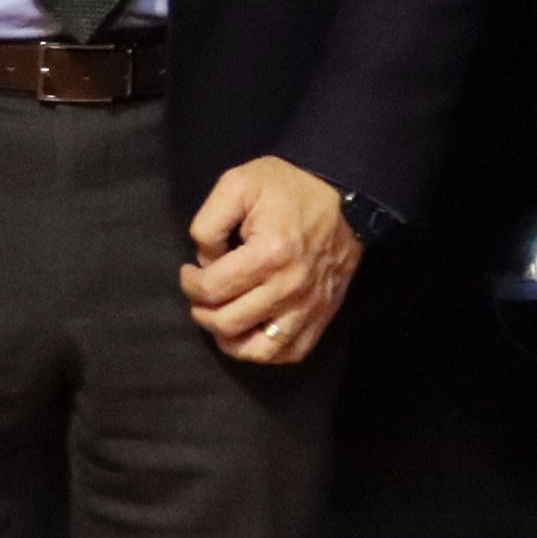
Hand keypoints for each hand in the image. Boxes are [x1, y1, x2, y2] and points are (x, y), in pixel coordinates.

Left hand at [182, 156, 364, 368]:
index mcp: (269, 253)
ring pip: (256, 349)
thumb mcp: (238, 184)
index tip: (190, 272)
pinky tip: (250, 331)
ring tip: (221, 318)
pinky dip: (262, 351)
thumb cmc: (289, 189)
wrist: (346, 200)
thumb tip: (204, 262)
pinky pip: (288, 353)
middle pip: (227, 322)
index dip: (190, 283)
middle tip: (202, 293)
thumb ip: (209, 222)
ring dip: (228, 338)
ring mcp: (308, 307)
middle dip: (202, 310)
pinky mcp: (321, 317)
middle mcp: (289, 287)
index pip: (212, 289)